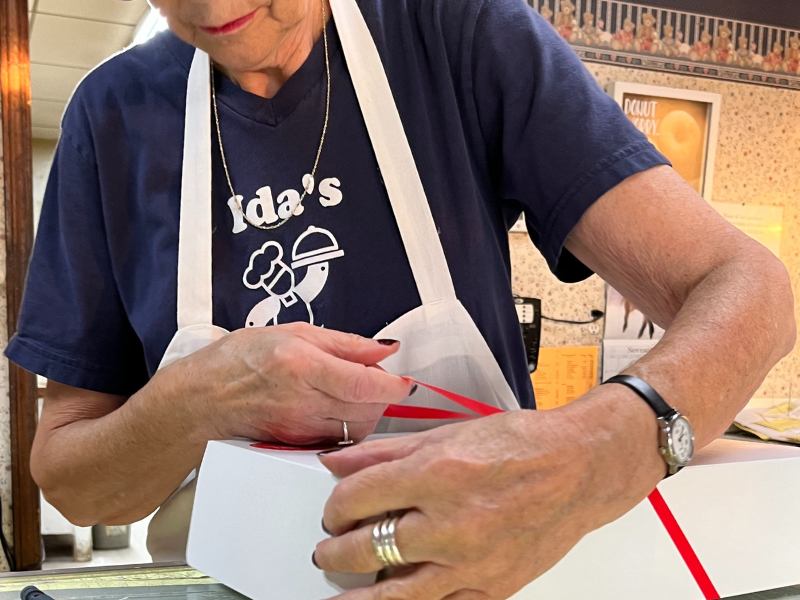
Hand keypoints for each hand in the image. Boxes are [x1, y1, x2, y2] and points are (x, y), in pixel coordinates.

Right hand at [159, 322, 413, 444]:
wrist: (198, 403)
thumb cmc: (239, 360)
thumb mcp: (292, 333)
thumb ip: (344, 343)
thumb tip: (386, 349)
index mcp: (302, 366)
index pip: (366, 383)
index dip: (394, 384)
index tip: (405, 380)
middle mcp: (304, 402)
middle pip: (369, 409)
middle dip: (382, 395)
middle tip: (373, 378)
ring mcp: (301, 431)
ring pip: (359, 428)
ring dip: (368, 411)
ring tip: (350, 392)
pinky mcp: (298, 449)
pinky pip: (341, 441)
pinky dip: (349, 426)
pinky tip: (334, 410)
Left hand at [313, 388, 663, 598]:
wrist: (578, 468)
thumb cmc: (520, 445)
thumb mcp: (447, 434)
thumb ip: (386, 451)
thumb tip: (338, 462)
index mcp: (436, 474)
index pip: (356, 498)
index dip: (334, 506)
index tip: (334, 509)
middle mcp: (451, 522)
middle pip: (366, 548)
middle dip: (336, 550)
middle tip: (329, 548)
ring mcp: (472, 562)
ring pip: (395, 594)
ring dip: (358, 595)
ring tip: (340, 592)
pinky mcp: (492, 587)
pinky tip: (396, 599)